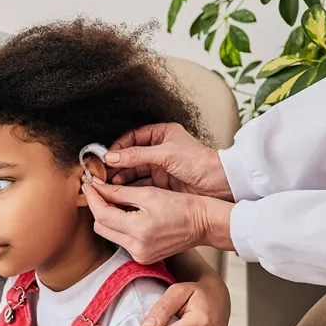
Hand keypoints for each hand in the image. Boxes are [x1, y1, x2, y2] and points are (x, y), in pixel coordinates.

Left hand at [83, 180, 234, 261]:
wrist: (204, 223)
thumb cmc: (181, 206)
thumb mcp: (148, 194)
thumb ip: (118, 192)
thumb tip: (96, 187)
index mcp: (138, 230)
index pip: (101, 214)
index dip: (92, 197)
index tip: (88, 185)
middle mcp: (136, 248)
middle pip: (101, 226)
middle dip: (98, 207)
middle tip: (99, 190)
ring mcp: (139, 255)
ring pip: (109, 234)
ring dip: (107, 217)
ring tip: (113, 200)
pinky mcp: (143, 258)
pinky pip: (121, 241)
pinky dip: (119, 227)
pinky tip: (125, 214)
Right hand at [105, 123, 232, 200]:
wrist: (221, 184)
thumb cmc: (200, 162)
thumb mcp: (165, 154)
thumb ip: (136, 155)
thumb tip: (111, 156)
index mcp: (162, 134)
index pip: (132, 137)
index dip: (118, 146)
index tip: (106, 156)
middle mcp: (159, 150)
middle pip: (130, 156)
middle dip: (117, 164)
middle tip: (103, 172)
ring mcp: (160, 167)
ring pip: (134, 171)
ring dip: (121, 176)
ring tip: (110, 183)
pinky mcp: (162, 183)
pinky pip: (141, 184)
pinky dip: (130, 187)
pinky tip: (121, 191)